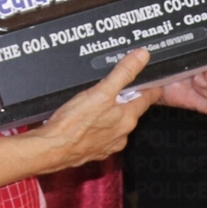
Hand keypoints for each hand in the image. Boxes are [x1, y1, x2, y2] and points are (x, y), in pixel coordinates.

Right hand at [28, 48, 156, 169]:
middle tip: (118, 86)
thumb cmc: (74, 123)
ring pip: (117, 123)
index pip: (147, 98)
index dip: (150, 87)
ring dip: (113, 113)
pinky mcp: (96, 150)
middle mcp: (122, 133)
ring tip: (100, 102)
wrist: (53, 149)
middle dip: (127, 99)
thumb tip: (141, 57)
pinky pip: (104, 135)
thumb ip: (122, 73)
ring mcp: (109, 144)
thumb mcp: (100, 91)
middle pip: (132, 110)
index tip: (153, 81)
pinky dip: (100, 126)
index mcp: (127, 117)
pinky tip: (88, 120)